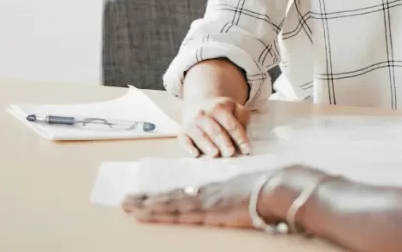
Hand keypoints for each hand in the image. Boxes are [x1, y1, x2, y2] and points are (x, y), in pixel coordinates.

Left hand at [122, 170, 268, 227]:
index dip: (161, 197)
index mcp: (214, 191)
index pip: (182, 194)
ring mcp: (205, 202)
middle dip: (146, 200)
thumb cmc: (269, 191)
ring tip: (127, 206)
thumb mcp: (248, 193)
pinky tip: (146, 214)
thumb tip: (235, 202)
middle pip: (169, 197)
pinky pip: (177, 214)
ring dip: (146, 206)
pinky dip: (159, 213)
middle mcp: (205, 194)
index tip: (146, 197)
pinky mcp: (208, 212)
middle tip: (124, 201)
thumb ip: (237, 197)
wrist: (277, 188)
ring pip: (168, 204)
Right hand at [179, 96, 251, 157]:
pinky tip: (195, 154)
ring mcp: (192, 123)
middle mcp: (203, 114)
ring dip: (208, 146)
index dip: (240, 137)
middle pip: (216, 131)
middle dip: (223, 142)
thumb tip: (243, 133)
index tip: (246, 149)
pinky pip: (184, 140)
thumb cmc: (221, 112)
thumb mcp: (234, 108)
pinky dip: (188, 147)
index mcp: (219, 108)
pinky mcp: (183, 132)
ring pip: (201, 136)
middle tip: (230, 153)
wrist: (198, 105)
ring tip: (215, 154)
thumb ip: (242, 117)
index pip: (231, 125)